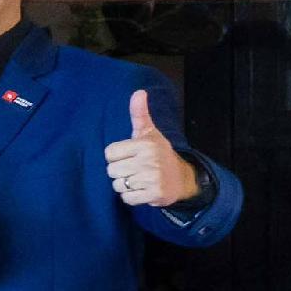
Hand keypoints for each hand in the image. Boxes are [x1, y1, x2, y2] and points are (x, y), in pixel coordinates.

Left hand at [105, 87, 196, 207]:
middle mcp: (149, 161)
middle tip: (135, 169)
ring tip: (139, 179)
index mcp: (144, 144)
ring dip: (125, 185)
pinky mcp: (154, 194)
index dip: (116, 156)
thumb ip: (139, 114)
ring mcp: (152, 178)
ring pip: (118, 185)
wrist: (182, 178)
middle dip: (120, 172)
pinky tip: (142, 190)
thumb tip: (138, 92)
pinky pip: (127, 198)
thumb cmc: (159, 153)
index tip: (130, 156)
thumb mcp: (149, 133)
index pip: (109, 153)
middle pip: (111, 171)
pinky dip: (131, 197)